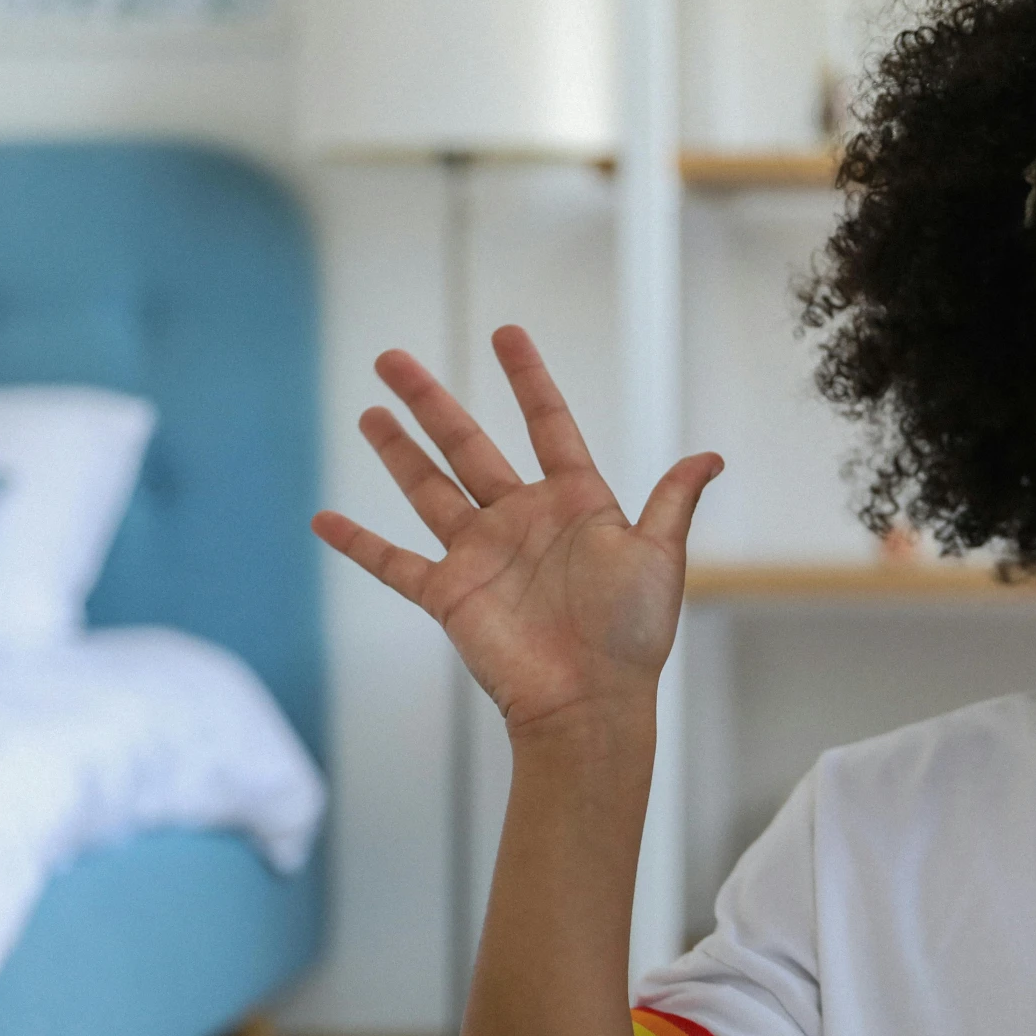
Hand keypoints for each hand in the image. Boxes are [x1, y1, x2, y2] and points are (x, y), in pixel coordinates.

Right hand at [313, 325, 722, 741]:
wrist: (590, 702)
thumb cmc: (632, 633)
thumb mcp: (659, 556)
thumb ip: (671, 501)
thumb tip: (711, 457)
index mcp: (575, 503)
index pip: (547, 424)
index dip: (527, 379)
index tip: (506, 333)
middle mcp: (522, 520)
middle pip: (468, 445)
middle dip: (432, 401)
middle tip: (393, 358)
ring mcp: (482, 555)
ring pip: (429, 489)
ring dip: (397, 452)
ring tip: (370, 410)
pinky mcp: (450, 595)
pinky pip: (395, 563)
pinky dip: (359, 544)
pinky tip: (323, 519)